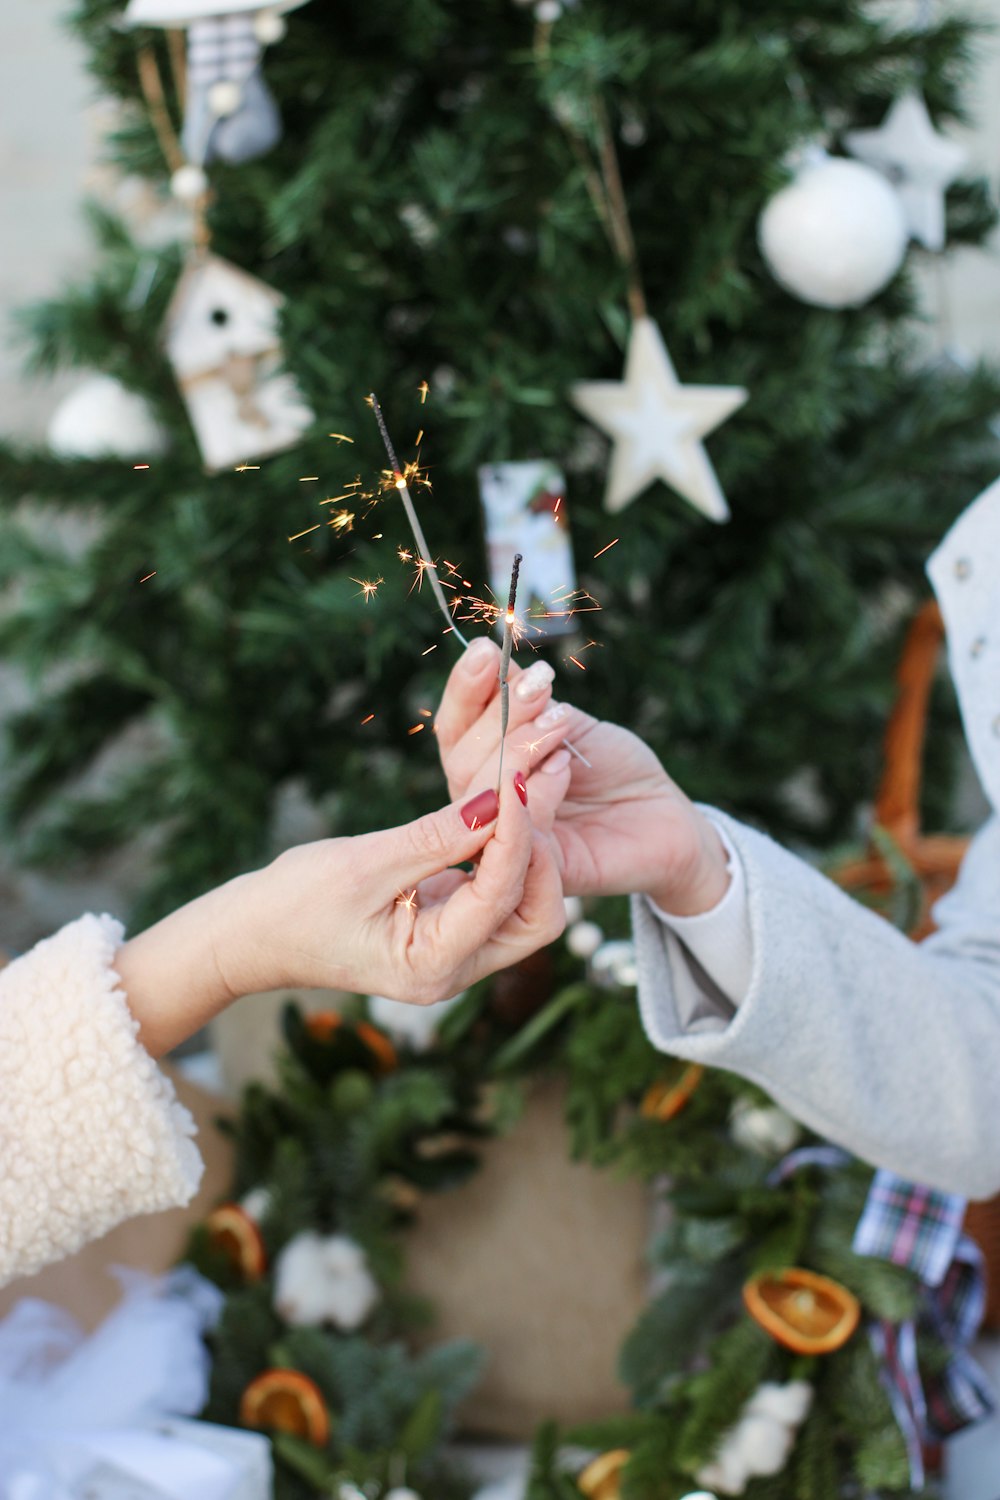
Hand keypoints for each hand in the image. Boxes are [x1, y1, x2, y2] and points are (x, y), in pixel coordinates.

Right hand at [116, 776, 563, 1054]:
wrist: (252, 935)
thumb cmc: (292, 905)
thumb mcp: (363, 864)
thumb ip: (437, 836)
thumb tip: (497, 798)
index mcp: (434, 965)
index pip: (500, 894)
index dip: (516, 830)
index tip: (518, 773)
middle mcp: (457, 969)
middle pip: (537, 913)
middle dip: (543, 846)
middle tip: (540, 777)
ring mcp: (458, 952)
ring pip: (526, 901)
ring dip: (531, 842)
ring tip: (531, 776)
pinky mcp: (451, 928)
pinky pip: (498, 888)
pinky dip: (507, 846)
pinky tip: (505, 798)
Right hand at [435, 638, 729, 909]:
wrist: (663, 816)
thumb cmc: (614, 767)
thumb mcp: (570, 724)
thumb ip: (530, 703)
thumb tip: (497, 662)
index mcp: (485, 764)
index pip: (456, 728)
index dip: (465, 689)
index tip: (486, 651)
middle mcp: (484, 803)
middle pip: (459, 759)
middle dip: (498, 715)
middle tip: (538, 684)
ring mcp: (503, 838)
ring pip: (481, 793)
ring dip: (519, 746)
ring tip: (560, 721)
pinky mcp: (532, 871)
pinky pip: (517, 829)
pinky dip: (538, 789)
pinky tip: (566, 763)